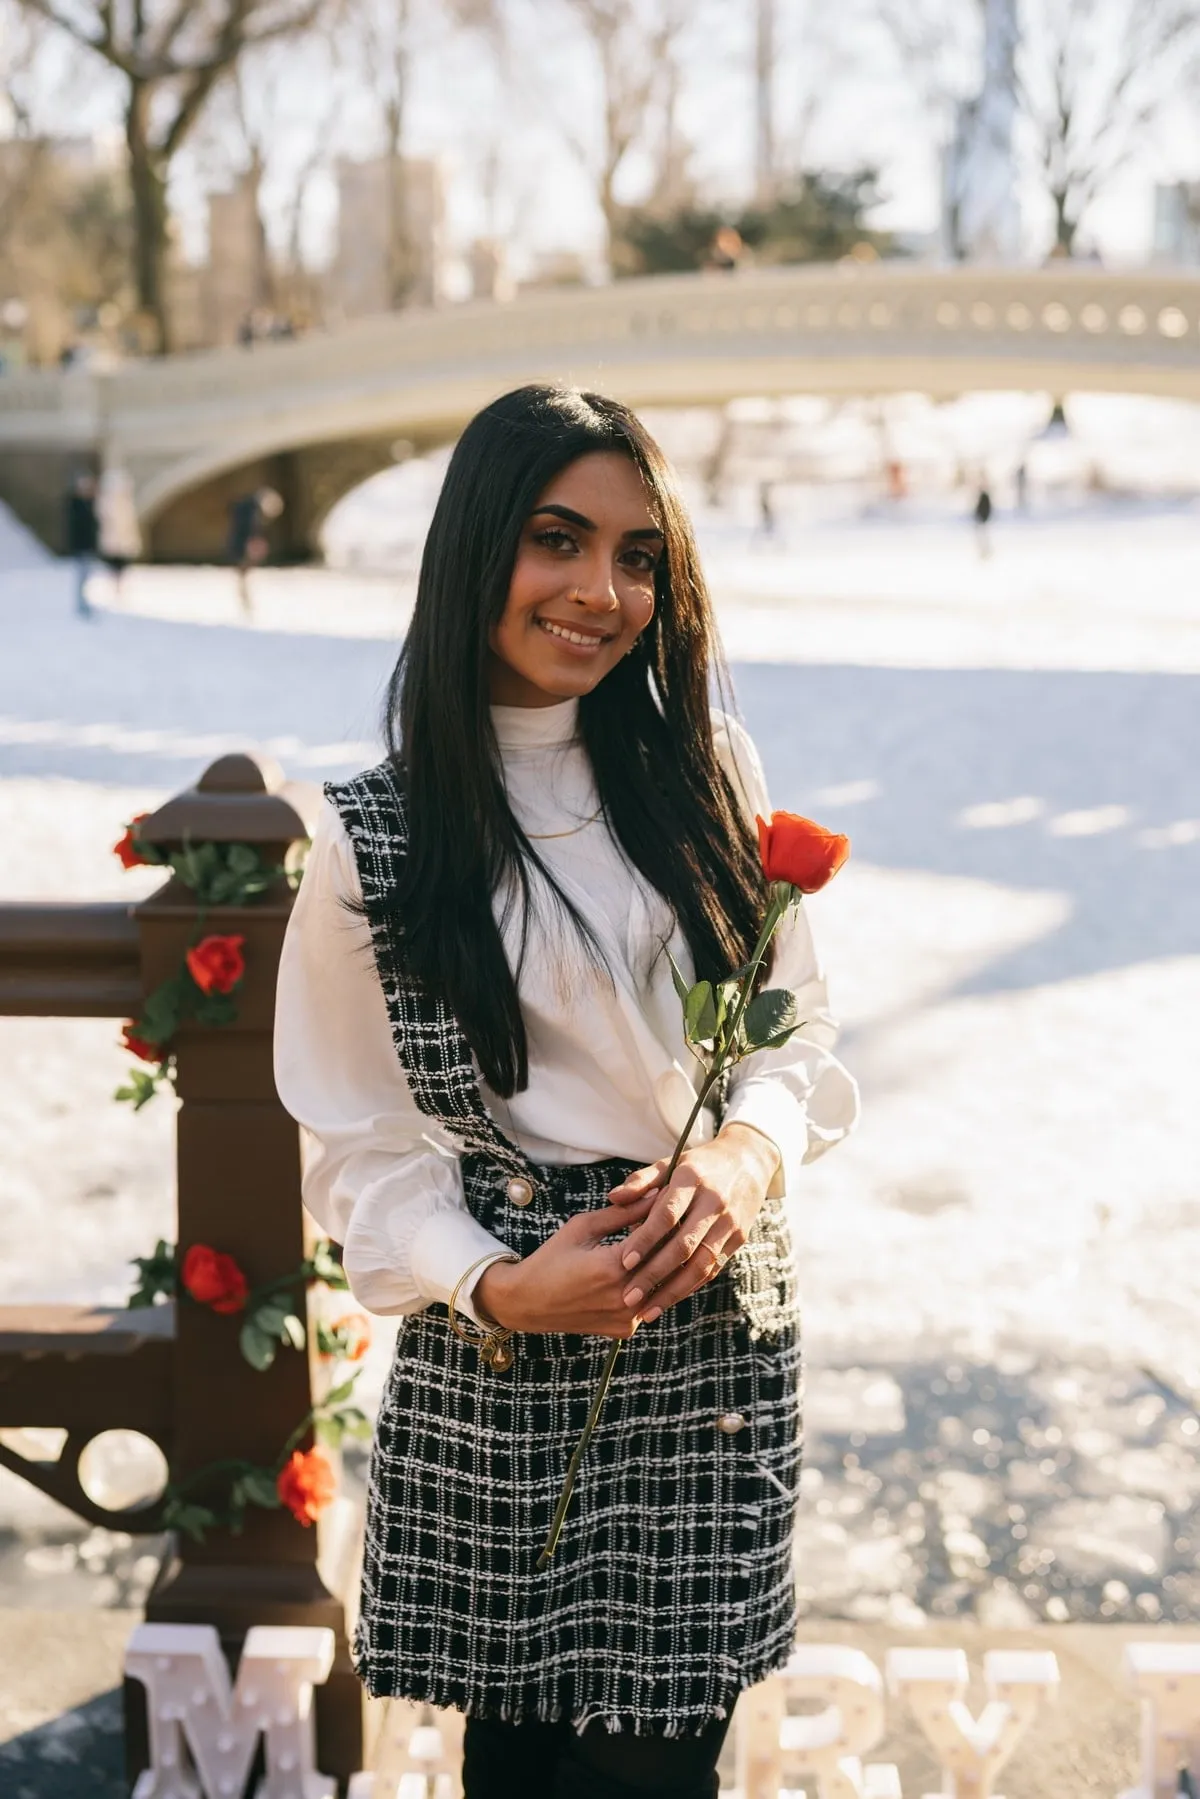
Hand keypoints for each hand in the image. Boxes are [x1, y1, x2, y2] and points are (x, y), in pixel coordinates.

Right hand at [475, 1191, 657, 1339]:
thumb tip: (656, 1194)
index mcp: (613, 1268)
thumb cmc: (552, 1258)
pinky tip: (644, 1268)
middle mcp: (625, 1297)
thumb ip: (623, 1212)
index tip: (670, 1200)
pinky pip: (650, 1302)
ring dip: (664, 1263)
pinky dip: (651, 1285)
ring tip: (660, 1242)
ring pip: (662, 1284)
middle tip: (672, 1219)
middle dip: (669, 1237)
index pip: (657, 1234)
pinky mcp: (625, 1329)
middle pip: (665, 1261)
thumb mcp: (583, 1228)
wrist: (528, 1302)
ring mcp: (627, 1317)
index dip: (664, 1214)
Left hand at [606, 1124, 779, 1321]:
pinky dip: (690, 1286)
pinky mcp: (739, 1238)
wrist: (748, 1161)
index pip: (667, 1214)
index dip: (645, 1239)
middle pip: (683, 1246)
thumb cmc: (698, 1165)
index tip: (624, 1262)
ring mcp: (730, 1222)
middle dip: (654, 1275)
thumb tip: (613, 1198)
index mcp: (692, 1179)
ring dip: (673, 1292)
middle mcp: (714, 1202)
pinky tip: (669, 1299)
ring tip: (647, 1312)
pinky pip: (713, 1268)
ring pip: (701, 1264)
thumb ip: (641, 1181)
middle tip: (628, 1297)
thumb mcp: (670, 1163)